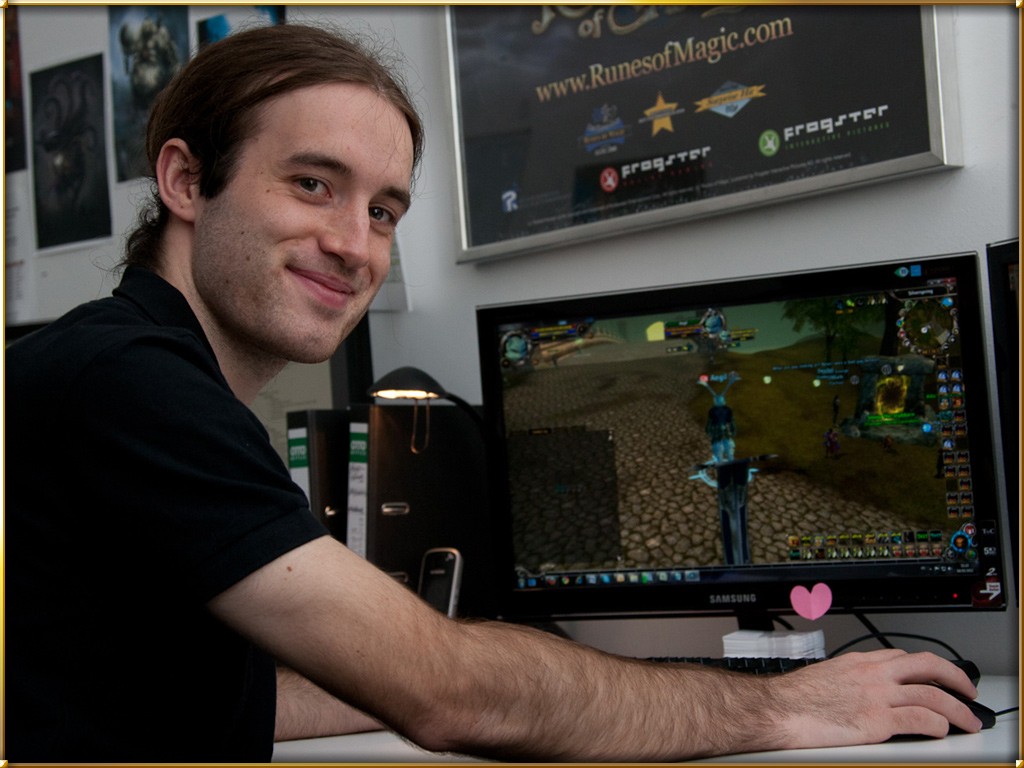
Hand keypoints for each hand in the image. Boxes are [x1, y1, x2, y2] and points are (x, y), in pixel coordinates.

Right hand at [772, 649, 981, 747]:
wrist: (778, 709)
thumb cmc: (792, 697)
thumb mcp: (824, 676)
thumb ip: (847, 680)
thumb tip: (854, 692)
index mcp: (859, 662)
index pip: (903, 657)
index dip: (926, 668)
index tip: (935, 677)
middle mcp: (873, 674)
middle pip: (927, 665)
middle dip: (955, 677)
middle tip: (967, 690)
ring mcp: (878, 696)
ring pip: (933, 695)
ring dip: (957, 710)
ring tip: (967, 722)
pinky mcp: (878, 721)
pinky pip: (921, 720)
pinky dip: (938, 725)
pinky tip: (941, 731)